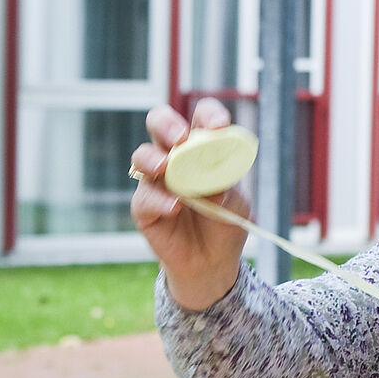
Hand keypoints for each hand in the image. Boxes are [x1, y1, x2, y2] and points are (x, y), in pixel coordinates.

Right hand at [129, 99, 249, 310]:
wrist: (212, 263)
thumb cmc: (224, 224)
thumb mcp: (236, 205)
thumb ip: (227, 189)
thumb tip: (214, 184)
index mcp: (201, 147)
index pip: (201, 117)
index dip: (208, 115)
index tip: (219, 126)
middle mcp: (174, 157)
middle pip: (159, 123)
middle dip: (167, 125)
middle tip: (180, 138)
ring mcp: (156, 181)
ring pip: (142, 156)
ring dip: (153, 158)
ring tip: (166, 168)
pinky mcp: (144, 207)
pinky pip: (144, 197)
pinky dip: (159, 200)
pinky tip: (174, 207)